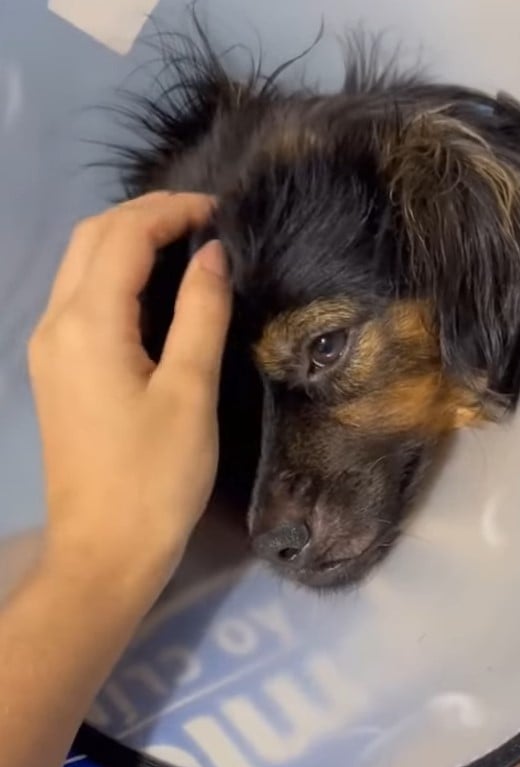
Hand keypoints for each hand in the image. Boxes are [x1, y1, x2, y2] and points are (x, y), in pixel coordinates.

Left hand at [27, 192, 231, 603]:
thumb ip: (200, 313)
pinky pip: (78, 300)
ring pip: (79, 267)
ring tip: (182, 246)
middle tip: (202, 221)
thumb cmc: (156, 477)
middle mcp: (55, 325)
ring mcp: (48, 350)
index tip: (221, 211)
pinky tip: (151, 292)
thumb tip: (211, 254)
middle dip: (144, 215)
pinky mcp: (55, 373)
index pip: (124, 235)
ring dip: (126, 242)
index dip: (172, 211)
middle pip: (92, 239)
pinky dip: (113, 277)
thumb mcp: (190, 392)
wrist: (105, 552)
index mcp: (87, 324)